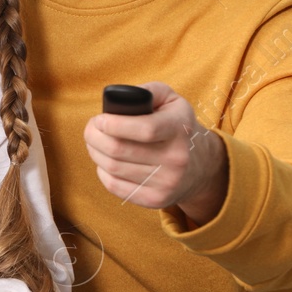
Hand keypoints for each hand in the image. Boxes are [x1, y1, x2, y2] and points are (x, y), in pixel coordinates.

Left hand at [84, 81, 227, 224]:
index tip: (100, 120)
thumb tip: (119, 98)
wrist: (200, 165)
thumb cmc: (175, 126)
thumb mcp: (171, 100)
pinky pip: (115, 186)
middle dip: (95, 137)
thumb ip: (147, 92)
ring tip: (95, 142)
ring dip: (95, 152)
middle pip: (120, 150)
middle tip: (91, 129)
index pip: (145, 129)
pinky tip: (104, 161)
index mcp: (180, 128)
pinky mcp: (155, 200)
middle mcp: (176, 158)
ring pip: (113, 168)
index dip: (114, 124)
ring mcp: (167, 182)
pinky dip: (102, 172)